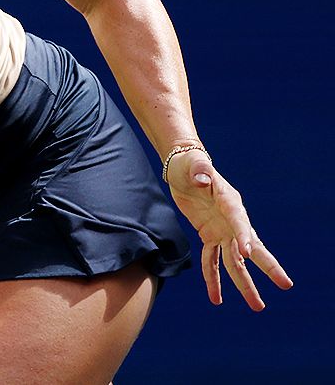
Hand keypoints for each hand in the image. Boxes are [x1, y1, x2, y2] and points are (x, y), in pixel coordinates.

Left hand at [166, 150, 293, 309]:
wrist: (185, 168)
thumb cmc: (191, 164)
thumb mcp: (193, 164)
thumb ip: (199, 170)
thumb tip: (203, 179)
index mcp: (230, 202)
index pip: (239, 221)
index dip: (243, 236)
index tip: (248, 253)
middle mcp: (232, 220)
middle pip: (252, 247)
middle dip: (267, 267)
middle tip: (285, 285)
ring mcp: (223, 230)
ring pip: (236, 262)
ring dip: (244, 283)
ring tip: (257, 306)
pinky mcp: (210, 235)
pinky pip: (212, 261)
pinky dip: (213, 279)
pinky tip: (216, 299)